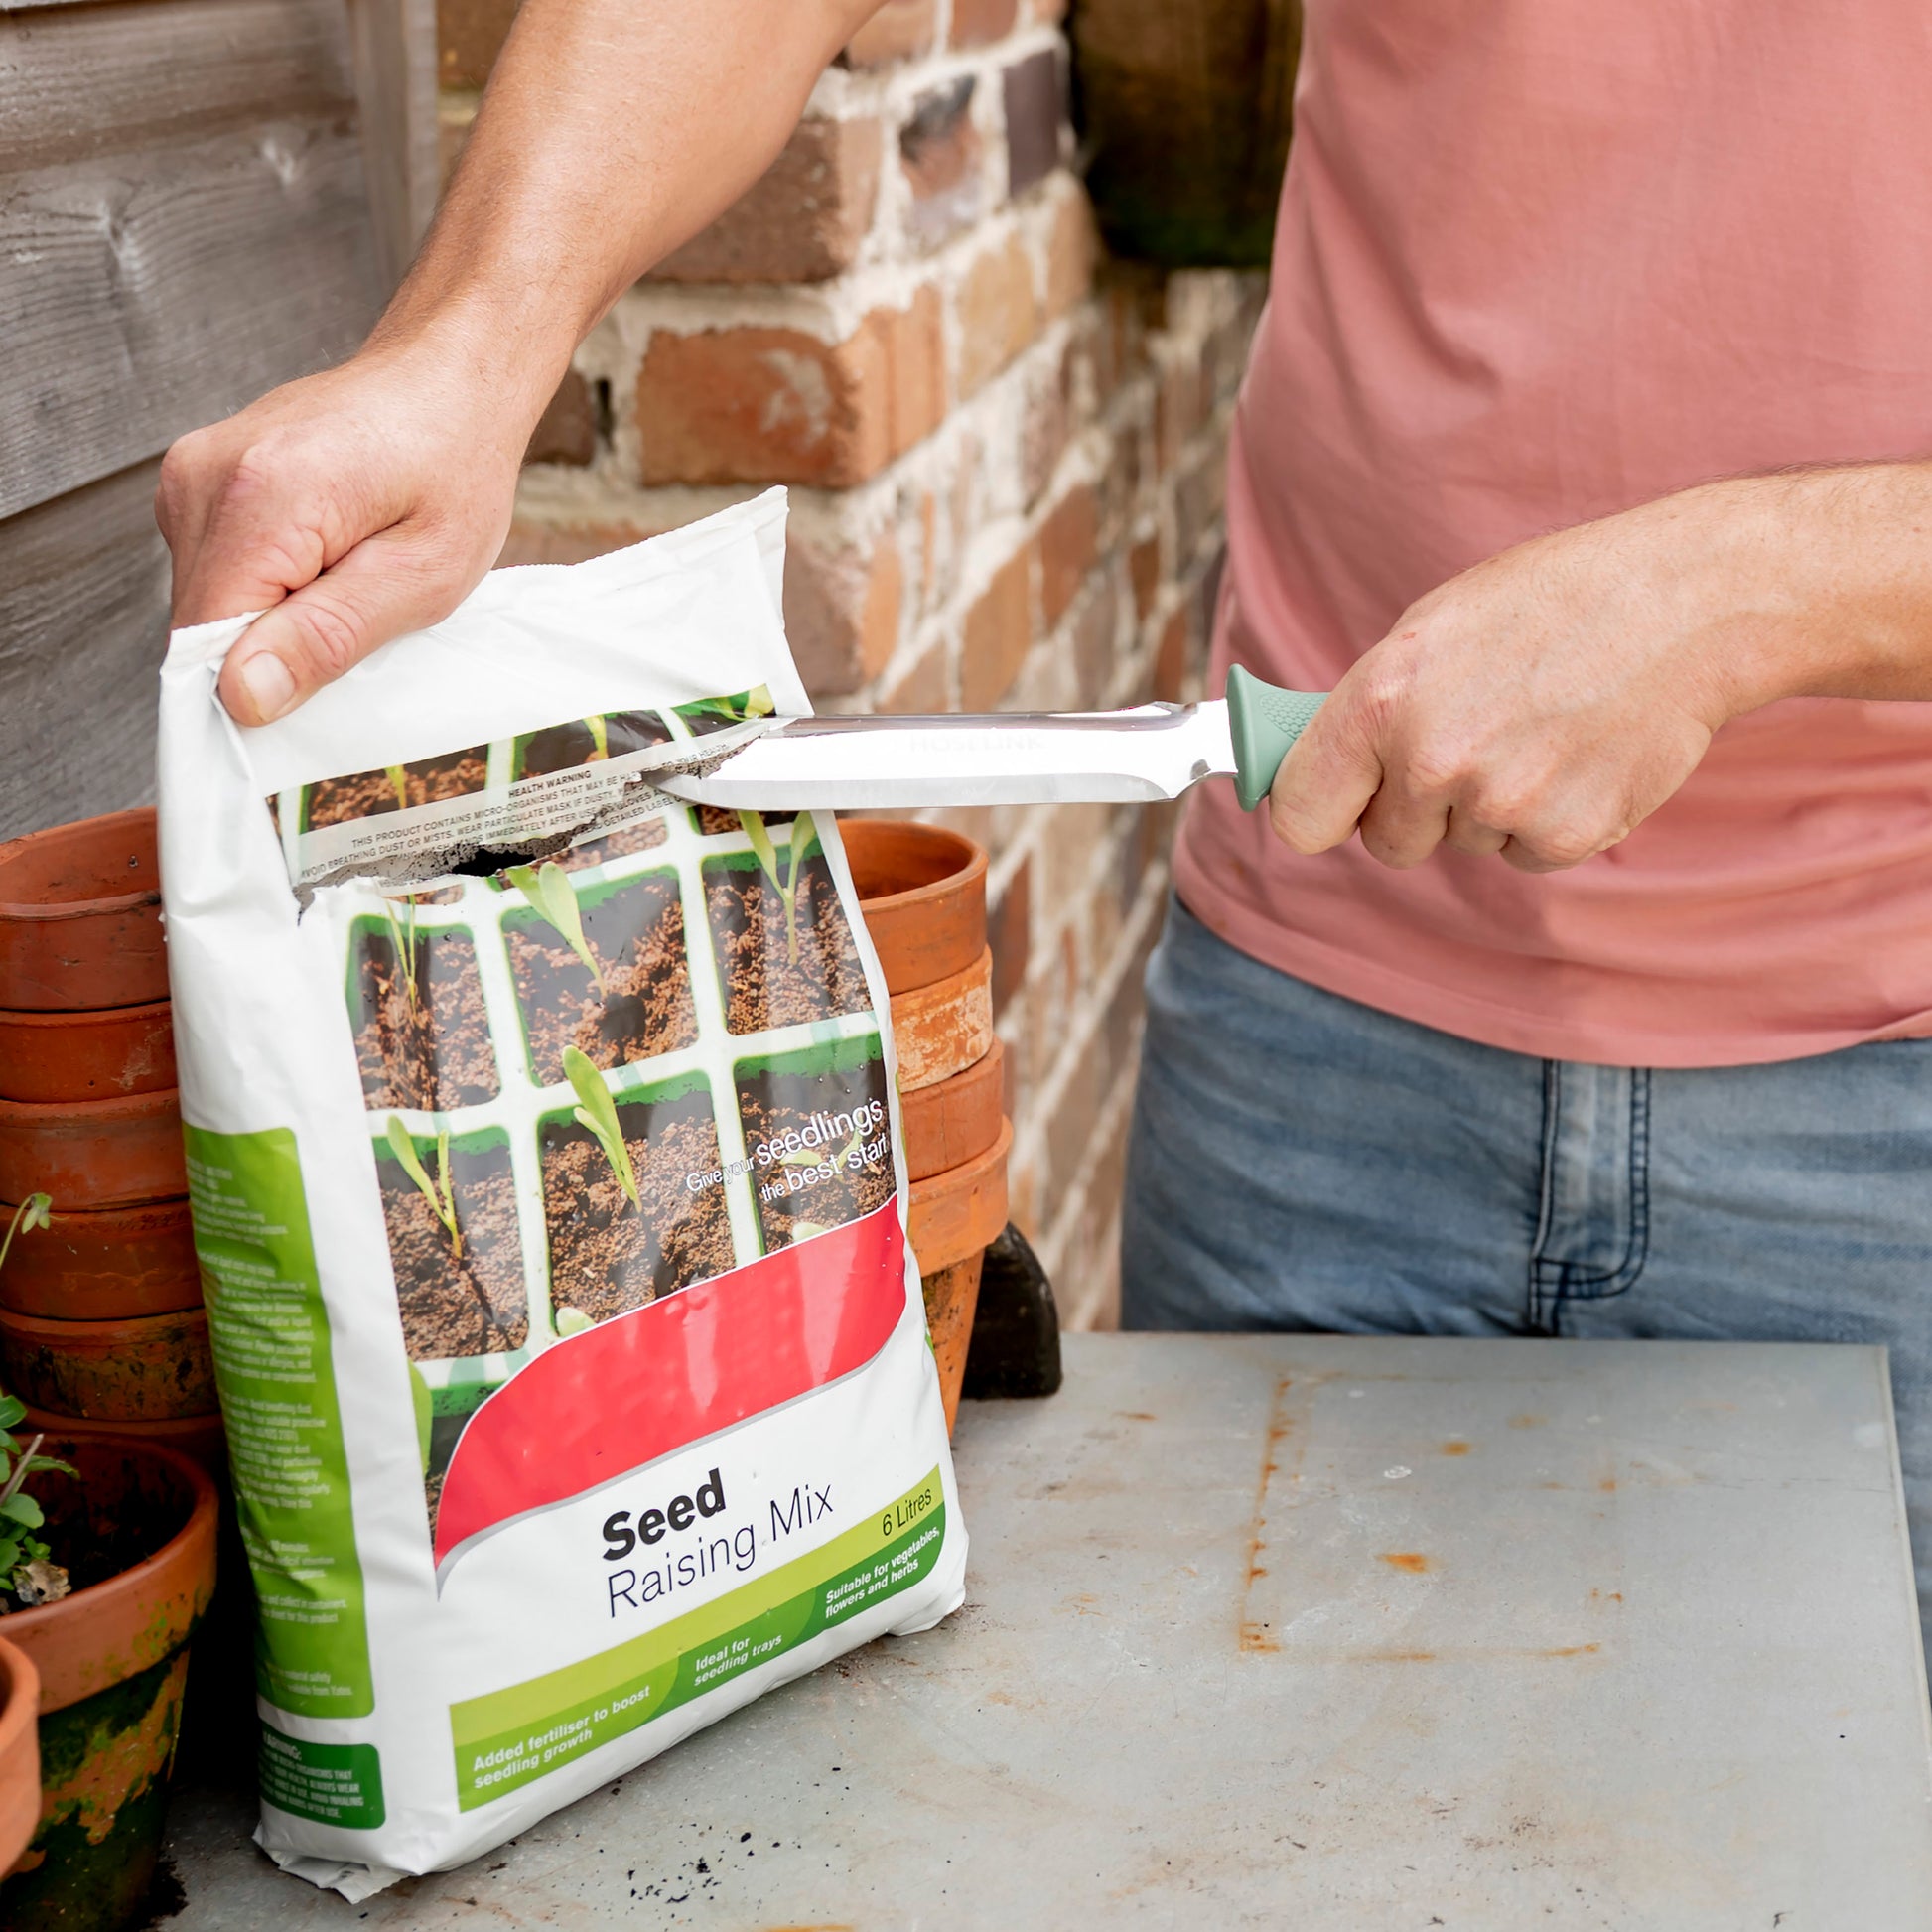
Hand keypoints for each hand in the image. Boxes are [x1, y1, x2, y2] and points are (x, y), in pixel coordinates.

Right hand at [157, 330, 538, 725]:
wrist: (447, 379)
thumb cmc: (452, 466)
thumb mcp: (421, 574)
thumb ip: (328, 636)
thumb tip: (242, 695)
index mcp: (258, 501)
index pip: (204, 643)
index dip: (253, 690)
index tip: (317, 699)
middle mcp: (204, 479)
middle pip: (201, 625)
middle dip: (272, 652)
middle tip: (356, 627)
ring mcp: (194, 473)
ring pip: (209, 600)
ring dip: (274, 616)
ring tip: (348, 580)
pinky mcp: (202, 479)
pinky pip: (218, 567)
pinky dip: (269, 584)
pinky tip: (325, 558)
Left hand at [1267, 492, 1761, 872]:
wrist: (1682, 603)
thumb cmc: (1549, 604)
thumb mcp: (1432, 629)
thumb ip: (1371, 710)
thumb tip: (1323, 772)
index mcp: (1381, 701)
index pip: (1300, 815)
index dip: (1322, 811)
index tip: (1339, 803)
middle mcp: (1431, 761)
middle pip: (1386, 843)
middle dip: (1416, 809)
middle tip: (1470, 743)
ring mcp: (1499, 804)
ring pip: (1461, 844)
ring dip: (1489, 806)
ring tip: (1538, 728)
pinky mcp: (1562, 835)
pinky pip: (1524, 855)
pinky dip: (1546, 821)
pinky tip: (1576, 755)